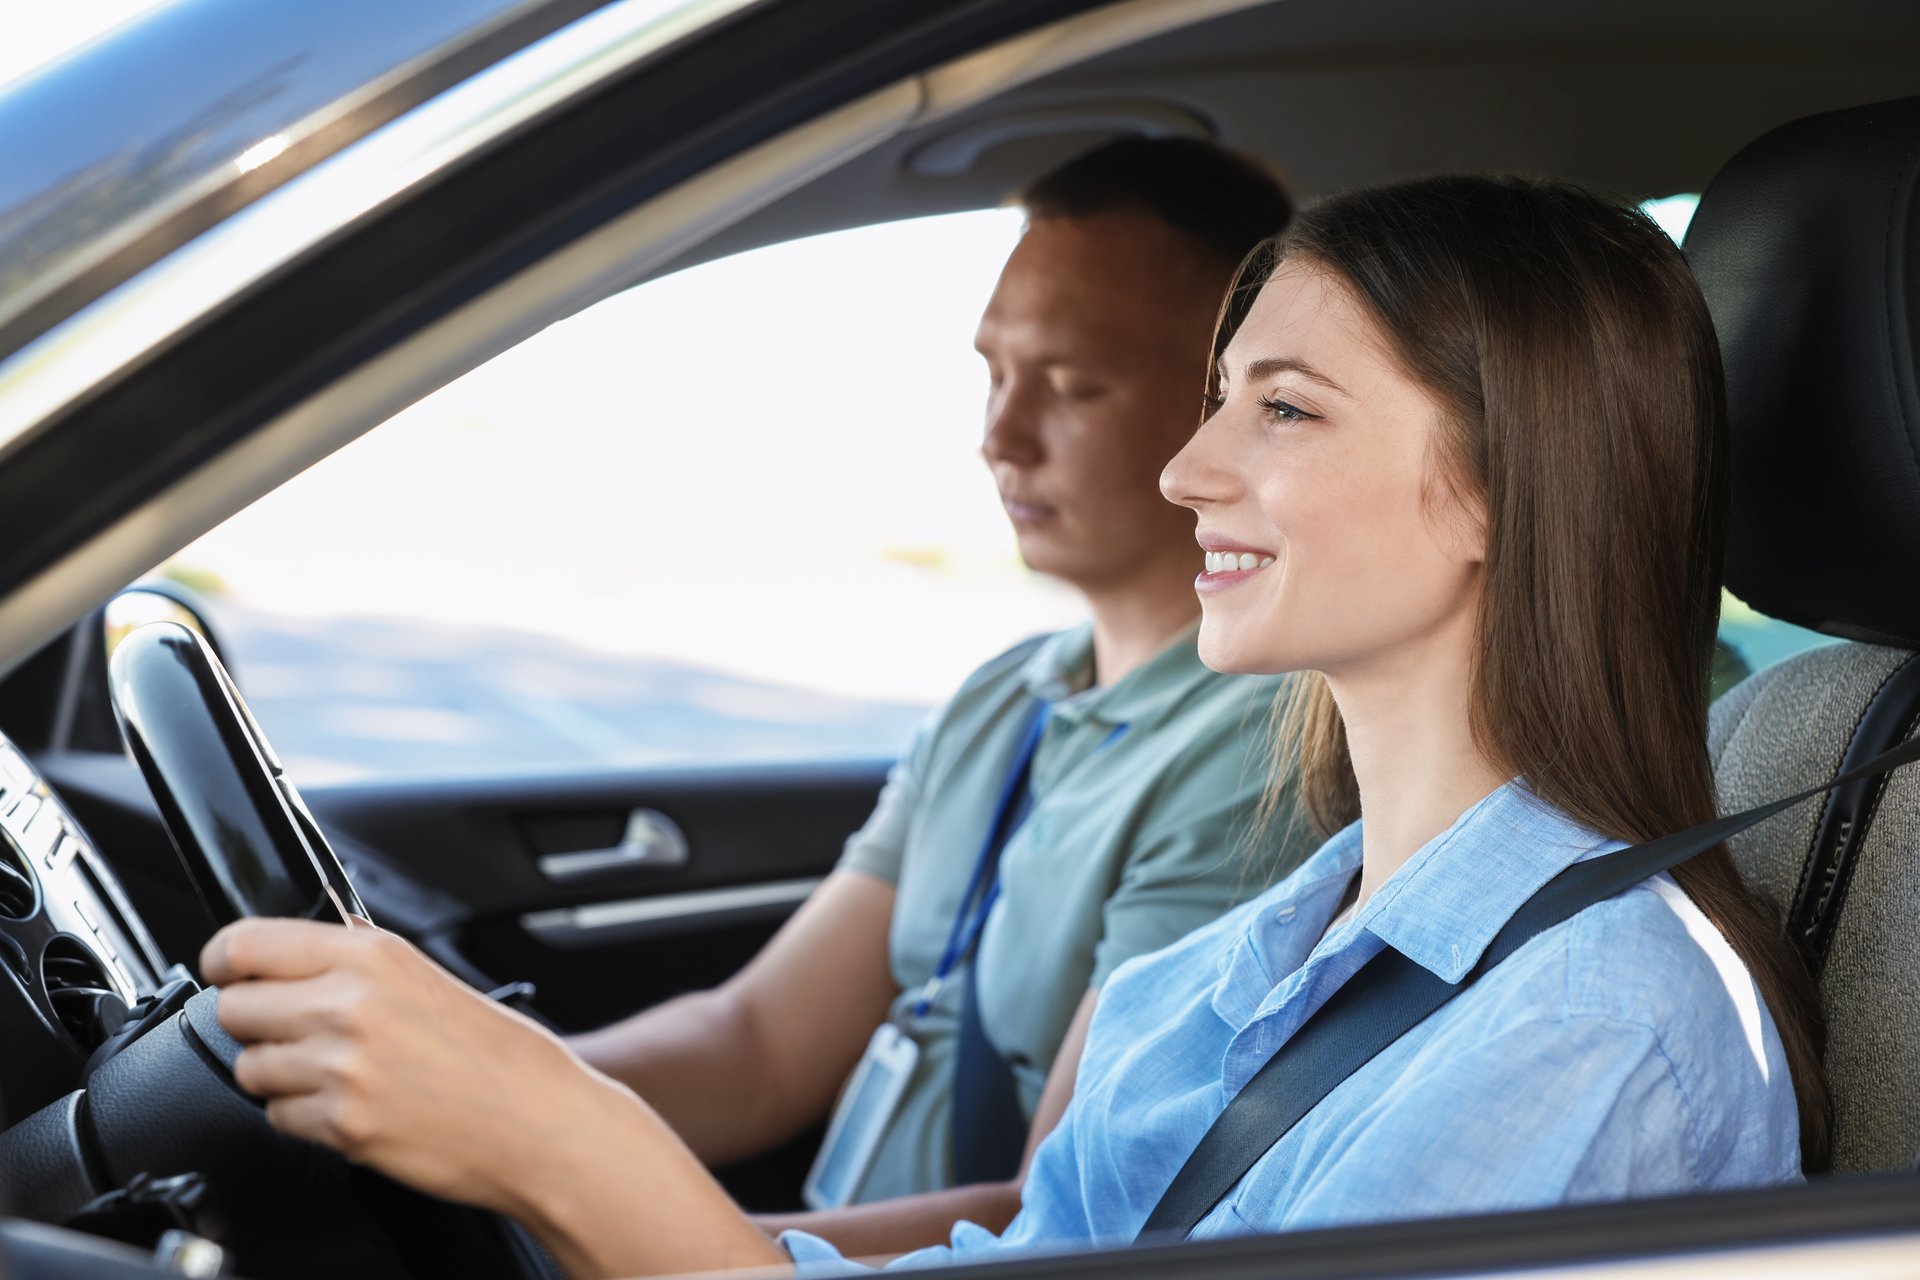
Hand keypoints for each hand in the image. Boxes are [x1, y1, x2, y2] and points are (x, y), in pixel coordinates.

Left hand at [201, 918, 612, 1219]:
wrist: (539, 1122)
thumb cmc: (499, 1055)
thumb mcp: (427, 977)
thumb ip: (357, 961)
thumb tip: (293, 952)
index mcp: (371, 956)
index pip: (246, 944)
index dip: (225, 961)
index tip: (228, 972)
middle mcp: (348, 1004)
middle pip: (234, 1008)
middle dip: (257, 1025)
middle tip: (297, 1034)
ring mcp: (341, 1067)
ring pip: (251, 1068)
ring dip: (280, 1076)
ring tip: (337, 1076)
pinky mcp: (341, 1124)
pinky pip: (278, 1118)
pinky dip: (305, 1119)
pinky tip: (352, 1108)